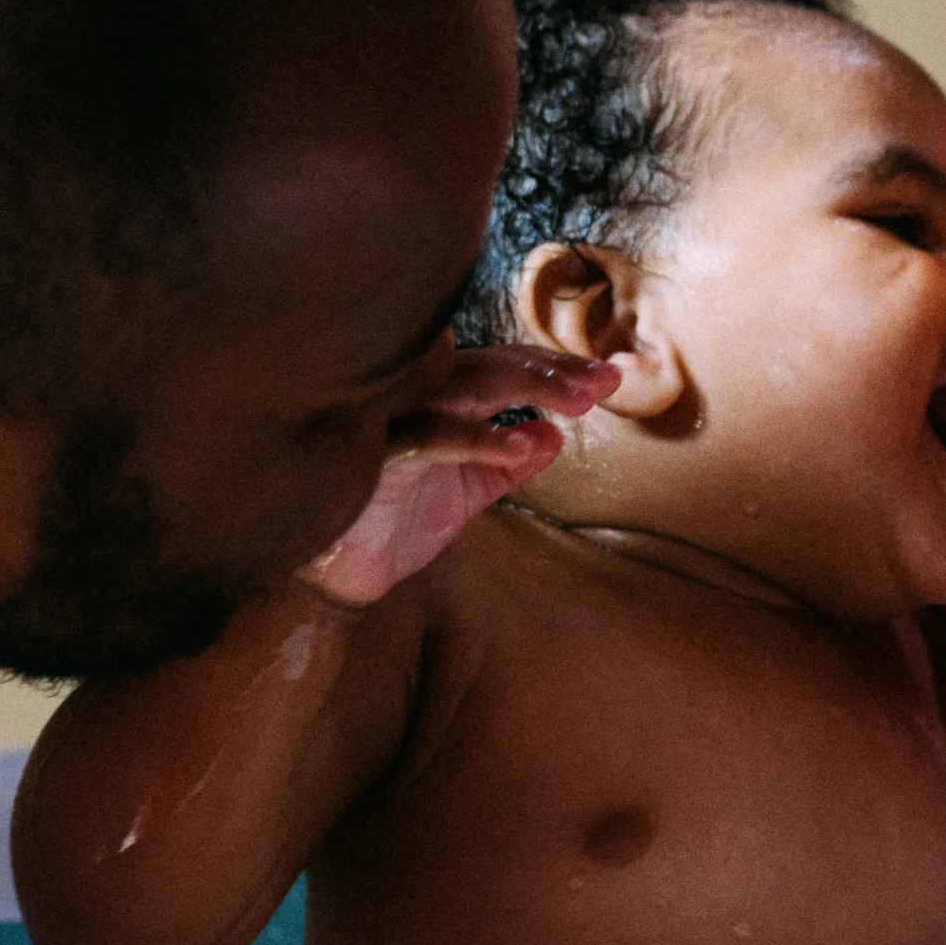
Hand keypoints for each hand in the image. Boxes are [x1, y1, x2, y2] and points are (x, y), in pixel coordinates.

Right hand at [299, 346, 618, 603]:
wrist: (336, 579)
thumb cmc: (392, 523)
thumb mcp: (466, 492)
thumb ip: (507, 463)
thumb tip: (554, 436)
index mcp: (442, 402)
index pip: (505, 368)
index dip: (557, 369)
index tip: (609, 377)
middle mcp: (418, 399)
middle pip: (493, 365)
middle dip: (553, 370)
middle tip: (604, 380)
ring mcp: (394, 420)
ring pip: (466, 384)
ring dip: (525, 386)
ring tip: (577, 400)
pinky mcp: (373, 456)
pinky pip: (428, 436)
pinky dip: (475, 437)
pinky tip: (519, 443)